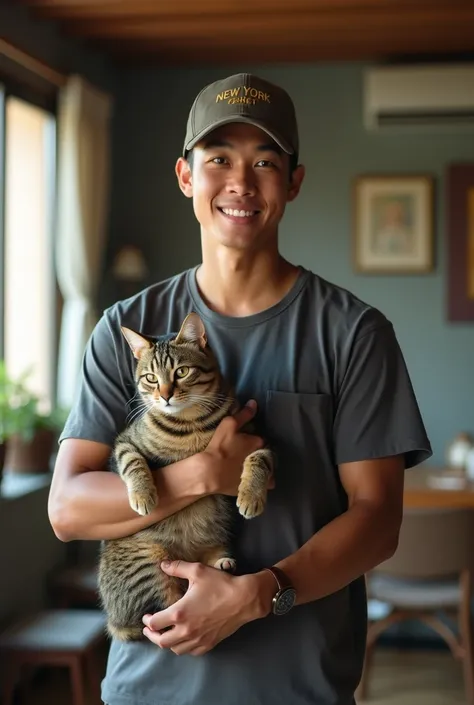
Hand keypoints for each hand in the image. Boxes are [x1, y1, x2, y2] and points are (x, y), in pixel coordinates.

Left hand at [142, 560, 265, 654]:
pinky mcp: (209, 644)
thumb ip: (178, 568)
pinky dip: (182, 648)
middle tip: (150, 629)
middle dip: (152, 636)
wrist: (244, 599)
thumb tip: (163, 564)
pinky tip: (183, 640)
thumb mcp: (197, 571)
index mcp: (179, 613)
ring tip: (165, 634)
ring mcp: (198, 639)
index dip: (147, 621)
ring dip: (167, 643)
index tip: (146, 617)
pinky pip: (190, 652)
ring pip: (175, 649)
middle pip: (161, 642)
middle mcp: (186, 630)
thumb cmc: (220, 584)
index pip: (155, 624)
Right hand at [201, 400, 273, 495]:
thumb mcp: (229, 424)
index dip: (255, 441)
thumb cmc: (220, 446)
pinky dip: (264, 482)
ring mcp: (259, 473)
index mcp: (258, 442)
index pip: (262, 440)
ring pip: (267, 469)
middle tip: (248, 455)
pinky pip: (265, 484)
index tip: (247, 443)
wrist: (210, 472)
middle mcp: (262, 457)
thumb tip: (254, 403)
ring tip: (252, 467)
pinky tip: (255, 479)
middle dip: (260, 454)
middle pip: (265, 454)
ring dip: (264, 467)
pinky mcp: (255, 486)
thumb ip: (244, 414)